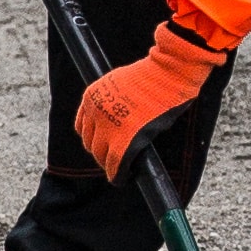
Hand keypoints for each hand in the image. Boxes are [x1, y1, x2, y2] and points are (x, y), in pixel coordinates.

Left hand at [74, 21, 220, 183]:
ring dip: (109, 164)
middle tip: (114, 157)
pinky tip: (124, 178)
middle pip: (90, 143)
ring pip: (101, 156)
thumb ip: (114, 100)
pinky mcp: (125, 141)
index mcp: (92, 96)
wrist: (167, 72)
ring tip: (121, 169)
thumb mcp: (121, 81)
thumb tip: (121, 118)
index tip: (103, 143)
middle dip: (101, 152)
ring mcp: (108, 128)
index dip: (94, 137)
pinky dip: (118, 175)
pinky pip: (115, 165)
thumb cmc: (154, 74)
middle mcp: (95, 113)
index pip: (83, 126)